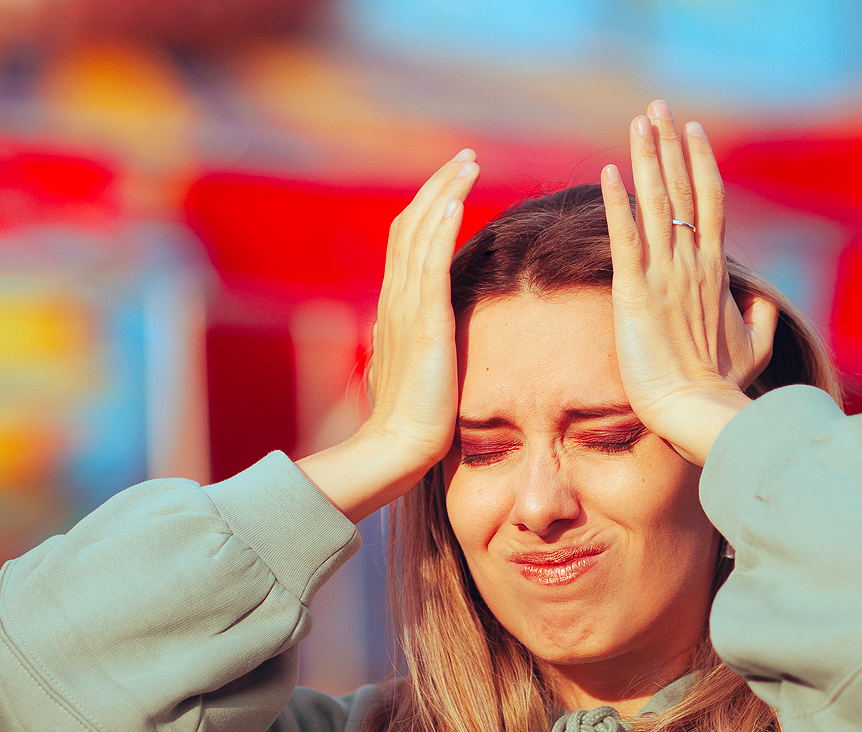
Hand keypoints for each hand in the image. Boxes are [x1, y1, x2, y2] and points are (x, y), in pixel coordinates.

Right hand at [297, 149, 479, 521]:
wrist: (400, 445)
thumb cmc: (414, 417)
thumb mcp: (415, 366)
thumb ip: (416, 339)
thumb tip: (414, 329)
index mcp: (395, 306)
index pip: (408, 240)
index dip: (428, 206)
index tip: (453, 182)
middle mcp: (395, 298)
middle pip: (411, 224)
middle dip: (438, 185)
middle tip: (465, 156)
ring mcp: (406, 308)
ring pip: (420, 233)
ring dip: (444, 192)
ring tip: (467, 163)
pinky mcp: (424, 323)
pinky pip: (430, 264)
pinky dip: (440, 228)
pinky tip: (455, 201)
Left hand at [599, 100, 777, 465]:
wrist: (697, 411)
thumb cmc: (721, 387)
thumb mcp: (753, 349)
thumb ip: (761, 322)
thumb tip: (765, 303)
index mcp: (714, 270)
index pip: (709, 202)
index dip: (699, 163)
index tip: (690, 130)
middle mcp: (692, 263)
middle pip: (682, 189)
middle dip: (669, 145)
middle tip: (658, 107)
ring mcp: (665, 275)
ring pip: (656, 203)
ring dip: (646, 159)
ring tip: (638, 121)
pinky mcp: (635, 294)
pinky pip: (625, 239)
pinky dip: (618, 206)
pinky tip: (610, 173)